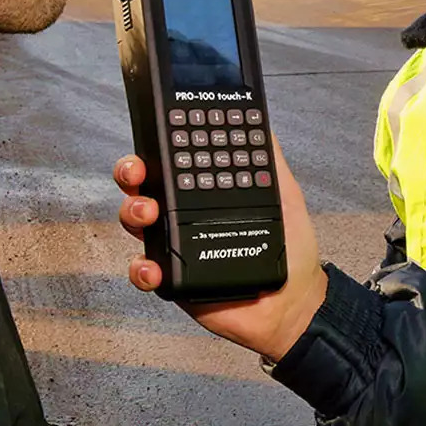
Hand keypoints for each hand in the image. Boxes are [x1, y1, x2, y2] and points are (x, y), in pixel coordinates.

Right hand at [115, 135, 328, 362]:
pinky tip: (155, 268)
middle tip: (137, 172)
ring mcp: (175, 246)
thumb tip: (262, 123)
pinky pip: (143, 271)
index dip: (156, 147)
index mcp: (204, 192)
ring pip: (136, 223)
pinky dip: (141, 268)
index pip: (171, 161)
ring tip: (149, 214)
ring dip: (132, 213)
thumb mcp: (284, 194)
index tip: (155, 135)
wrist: (294, 302)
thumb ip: (271, 159)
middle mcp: (184, 215)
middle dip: (130, 172)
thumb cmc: (291, 249)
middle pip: (143, 186)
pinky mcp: (172, 279)